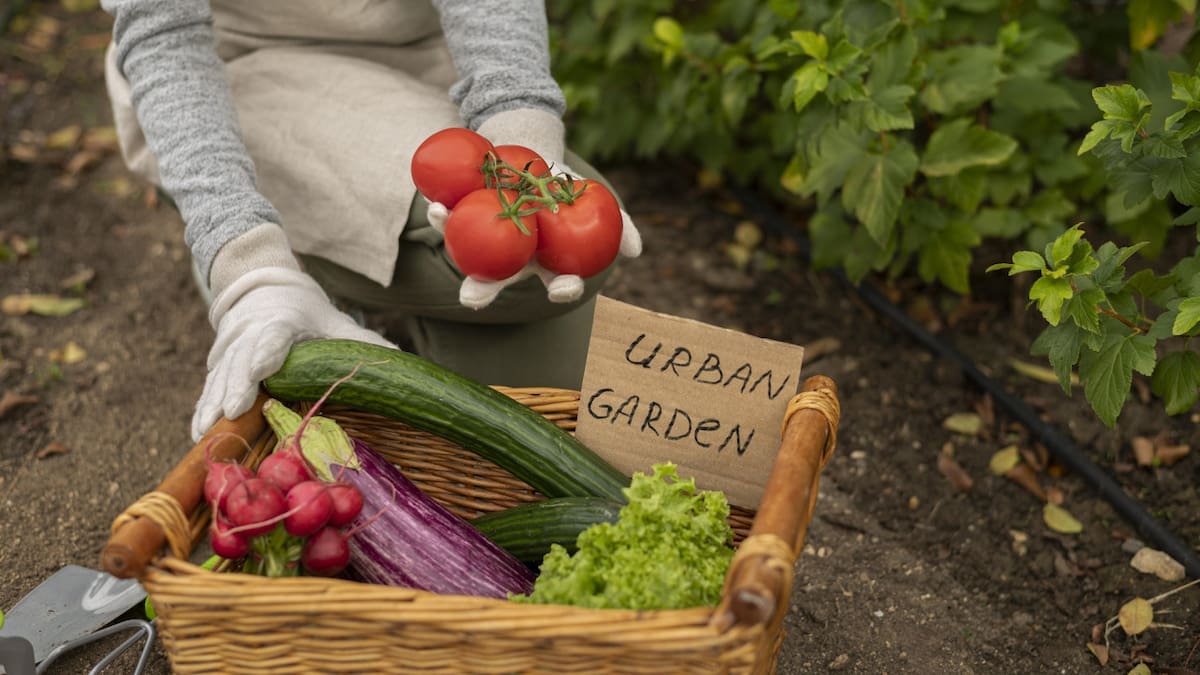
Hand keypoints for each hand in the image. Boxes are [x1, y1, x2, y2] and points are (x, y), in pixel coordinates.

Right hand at [191, 266, 395, 440]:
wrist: (261, 287)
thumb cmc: (305, 312)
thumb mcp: (334, 321)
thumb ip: (361, 341)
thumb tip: (398, 355)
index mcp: (283, 320)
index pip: (275, 336)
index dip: (268, 352)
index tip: (262, 369)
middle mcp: (252, 334)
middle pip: (243, 361)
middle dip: (237, 385)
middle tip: (234, 409)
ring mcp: (232, 350)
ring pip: (221, 376)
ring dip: (214, 403)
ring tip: (209, 430)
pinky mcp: (220, 364)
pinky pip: (209, 387)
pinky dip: (203, 408)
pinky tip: (199, 432)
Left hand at [426, 108, 643, 309]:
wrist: (534, 156)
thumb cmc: (567, 189)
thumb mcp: (597, 201)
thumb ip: (620, 226)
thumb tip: (635, 251)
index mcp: (546, 262)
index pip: (556, 284)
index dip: (560, 290)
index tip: (564, 288)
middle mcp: (511, 257)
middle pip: (498, 280)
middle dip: (483, 292)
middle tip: (472, 297)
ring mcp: (483, 238)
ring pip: (466, 249)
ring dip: (452, 244)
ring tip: (443, 231)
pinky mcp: (462, 215)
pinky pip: (451, 217)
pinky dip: (442, 212)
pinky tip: (436, 204)